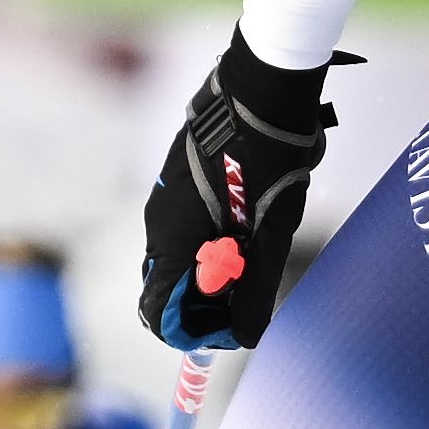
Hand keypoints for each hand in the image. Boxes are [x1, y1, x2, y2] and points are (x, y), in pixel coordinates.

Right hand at [144, 37, 345, 346]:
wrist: (262, 91)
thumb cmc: (268, 165)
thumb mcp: (269, 236)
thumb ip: (253, 290)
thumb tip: (246, 336)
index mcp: (174, 242)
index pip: (158, 313)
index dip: (192, 333)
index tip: (232, 329)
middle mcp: (159, 223)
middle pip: (169, 288)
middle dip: (206, 304)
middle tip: (252, 296)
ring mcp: (165, 199)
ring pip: (180, 258)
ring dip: (211, 272)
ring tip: (256, 256)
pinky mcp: (178, 181)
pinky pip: (186, 229)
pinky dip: (210, 243)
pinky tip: (247, 227)